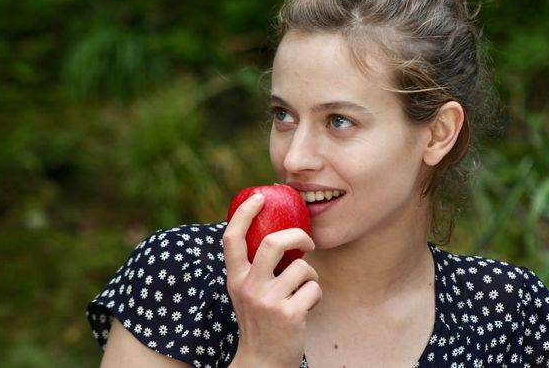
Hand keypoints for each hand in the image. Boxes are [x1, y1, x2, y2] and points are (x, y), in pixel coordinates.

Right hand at [223, 193, 321, 367]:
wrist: (262, 362)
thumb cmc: (260, 321)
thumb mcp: (247, 292)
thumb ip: (254, 266)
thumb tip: (277, 231)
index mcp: (235, 278)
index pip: (232, 238)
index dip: (245, 213)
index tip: (259, 197)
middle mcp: (248, 287)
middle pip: (272, 242)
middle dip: (297, 235)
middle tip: (308, 241)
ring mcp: (268, 301)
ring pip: (302, 267)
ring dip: (311, 275)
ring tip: (304, 290)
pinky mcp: (289, 314)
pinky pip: (314, 288)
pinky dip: (316, 295)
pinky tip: (307, 308)